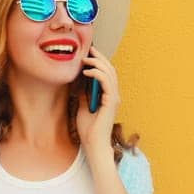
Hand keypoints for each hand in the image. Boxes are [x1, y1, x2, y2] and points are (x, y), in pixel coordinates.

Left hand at [74, 45, 119, 161]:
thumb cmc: (88, 130)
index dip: (99, 62)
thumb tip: (79, 83)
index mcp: (109, 96)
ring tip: (85, 59)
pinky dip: (97, 74)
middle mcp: (114, 95)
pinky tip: (86, 72)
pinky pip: (106, 82)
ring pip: (109, 73)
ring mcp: (114, 98)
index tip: (87, 54)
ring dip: (97, 63)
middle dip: (99, 58)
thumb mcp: (83, 107)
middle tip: (89, 49)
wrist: (93, 144)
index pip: (107, 74)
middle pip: (110, 70)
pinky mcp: (111, 102)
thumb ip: (84, 95)